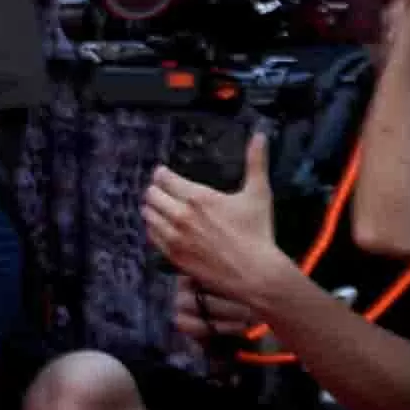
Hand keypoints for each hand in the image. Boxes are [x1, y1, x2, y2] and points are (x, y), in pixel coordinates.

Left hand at [135, 132, 298, 317]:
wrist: (254, 273)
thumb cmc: (257, 233)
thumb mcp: (258, 193)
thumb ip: (256, 162)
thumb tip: (260, 136)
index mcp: (198, 197)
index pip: (165, 179)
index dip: (162, 174)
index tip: (163, 173)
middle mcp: (181, 216)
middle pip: (152, 195)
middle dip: (155, 190)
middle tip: (159, 189)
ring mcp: (175, 237)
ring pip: (149, 215)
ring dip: (151, 208)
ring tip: (157, 205)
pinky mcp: (173, 256)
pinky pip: (152, 237)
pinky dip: (153, 228)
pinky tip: (159, 226)